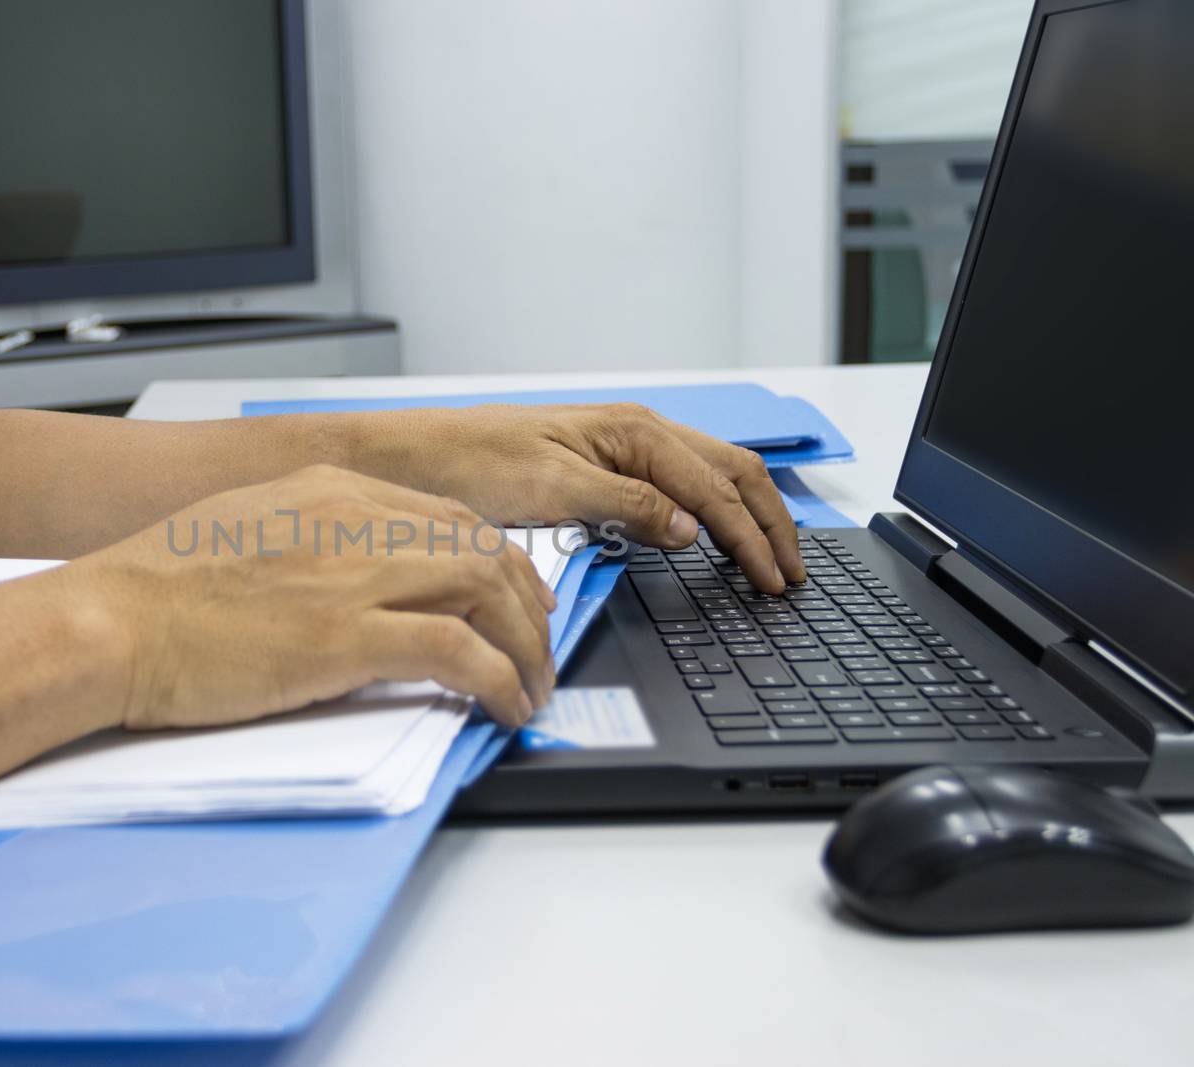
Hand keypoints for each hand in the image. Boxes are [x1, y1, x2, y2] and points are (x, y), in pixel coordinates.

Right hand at [65, 465, 555, 730]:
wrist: (108, 619)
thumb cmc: (157, 588)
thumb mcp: (247, 531)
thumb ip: (312, 541)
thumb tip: (354, 581)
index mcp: (330, 490)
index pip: (449, 517)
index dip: (498, 562)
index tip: (516, 599)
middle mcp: (356, 520)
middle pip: (483, 549)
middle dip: (528, 606)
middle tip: (538, 651)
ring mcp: (355, 575)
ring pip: (487, 592)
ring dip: (525, 646)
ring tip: (531, 687)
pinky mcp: (347, 636)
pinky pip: (459, 652)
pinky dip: (498, 679)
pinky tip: (504, 706)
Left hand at [350, 403, 805, 592]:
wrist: (410, 459)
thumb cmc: (467, 464)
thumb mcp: (550, 489)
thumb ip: (627, 505)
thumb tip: (692, 528)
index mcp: (632, 431)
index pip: (716, 488)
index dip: (751, 537)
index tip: (773, 580)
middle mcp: (635, 432)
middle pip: (731, 472)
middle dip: (769, 522)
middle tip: (793, 574)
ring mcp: (621, 447)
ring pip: (710, 475)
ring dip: (747, 514)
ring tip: (773, 558)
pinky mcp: (602, 467)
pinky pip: (677, 485)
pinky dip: (712, 511)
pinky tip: (718, 537)